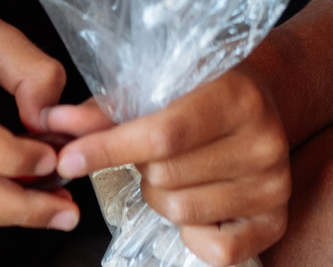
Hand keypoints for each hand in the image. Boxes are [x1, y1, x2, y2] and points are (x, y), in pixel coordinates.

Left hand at [48, 66, 290, 266]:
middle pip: (165, 178)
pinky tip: (199, 203)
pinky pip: (214, 251)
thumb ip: (110, 108)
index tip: (69, 158)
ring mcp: (274, 186)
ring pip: (181, 212)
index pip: (164, 134)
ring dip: (161, 197)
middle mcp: (264, 143)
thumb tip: (56, 124)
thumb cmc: (204, 89)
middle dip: (140, 168)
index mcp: (238, 97)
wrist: (265, 99)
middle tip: (152, 152)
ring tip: (177, 171)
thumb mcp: (163, 84)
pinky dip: (192, 234)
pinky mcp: (276, 222)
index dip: (109, 149)